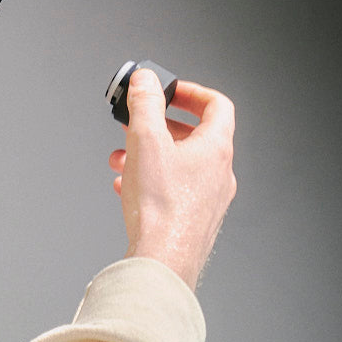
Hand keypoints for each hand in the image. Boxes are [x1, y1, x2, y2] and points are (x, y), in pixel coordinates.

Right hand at [108, 69, 235, 290]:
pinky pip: (174, 190)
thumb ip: (145, 103)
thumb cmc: (159, 207)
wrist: (162, 262)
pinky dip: (151, 180)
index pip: (217, 105)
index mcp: (216, 149)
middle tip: (137, 123)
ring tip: (121, 159)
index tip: (168, 91)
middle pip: (194, 135)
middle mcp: (220, 174)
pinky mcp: (195, 220)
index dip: (191, 92)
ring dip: (150, 155)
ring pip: (180, 164)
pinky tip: (124, 186)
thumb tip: (146, 79)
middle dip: (159, 126)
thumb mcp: (145, 141)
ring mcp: (210, 200)